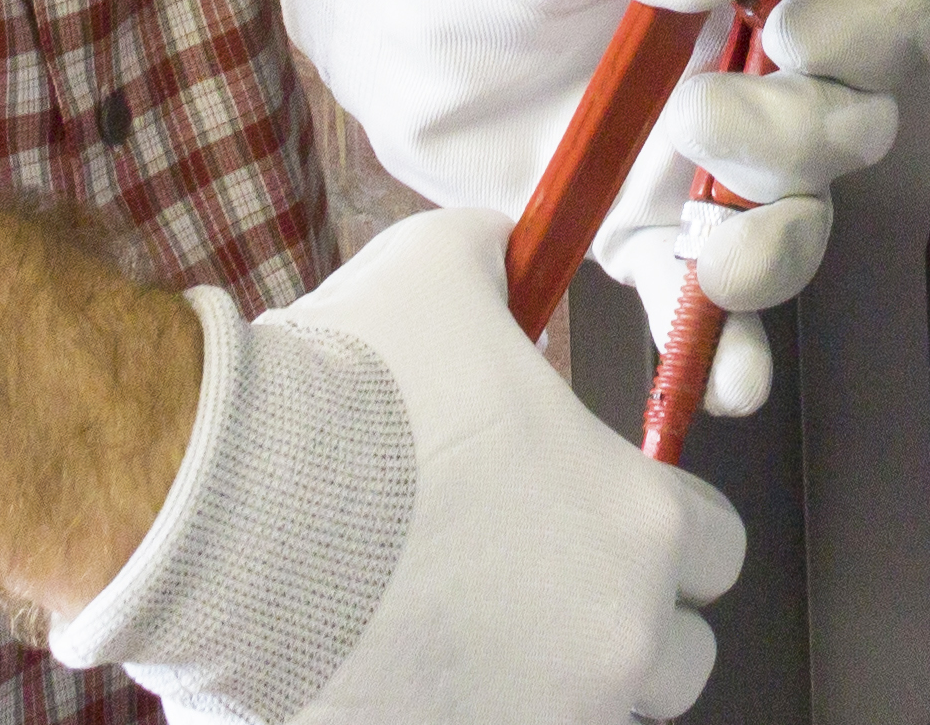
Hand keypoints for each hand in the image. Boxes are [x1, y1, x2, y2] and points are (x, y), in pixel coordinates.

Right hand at [54, 210, 744, 724]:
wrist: (212, 505)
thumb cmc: (340, 392)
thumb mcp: (444, 272)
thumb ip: (506, 267)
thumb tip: (512, 252)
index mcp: (640, 527)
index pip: (718, 550)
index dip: (664, 523)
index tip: (604, 509)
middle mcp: (612, 645)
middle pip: (672, 658)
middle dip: (620, 620)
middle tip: (538, 578)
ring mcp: (532, 720)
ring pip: (583, 711)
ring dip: (543, 677)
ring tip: (458, 622)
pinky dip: (453, 704)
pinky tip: (396, 660)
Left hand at [275, 0, 929, 411]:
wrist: (380, 20)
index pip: (880, 9)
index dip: (869, 30)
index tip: (792, 28)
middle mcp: (750, 79)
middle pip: (847, 126)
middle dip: (799, 135)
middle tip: (698, 117)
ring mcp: (695, 168)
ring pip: (794, 222)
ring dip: (777, 249)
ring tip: (711, 252)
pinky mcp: (633, 238)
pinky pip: (696, 305)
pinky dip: (721, 352)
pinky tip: (724, 385)